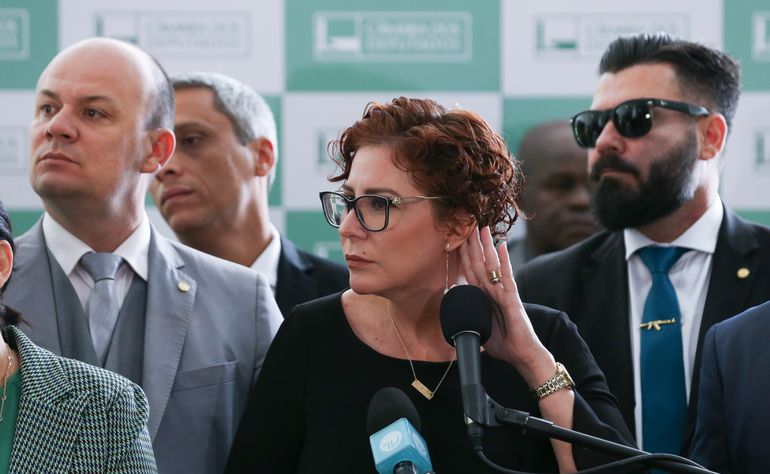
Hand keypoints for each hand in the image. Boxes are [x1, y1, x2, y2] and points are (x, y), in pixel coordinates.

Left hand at [458, 226, 553, 385]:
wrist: (523, 356)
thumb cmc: (504, 345)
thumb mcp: (480, 331)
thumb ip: (469, 323)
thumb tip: (454, 323)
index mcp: (484, 297)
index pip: (471, 272)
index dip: (464, 257)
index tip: (457, 240)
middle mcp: (494, 291)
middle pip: (480, 264)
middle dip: (473, 245)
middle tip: (468, 224)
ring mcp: (504, 292)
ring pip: (492, 265)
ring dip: (486, 246)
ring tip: (483, 228)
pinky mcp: (512, 299)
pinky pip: (507, 276)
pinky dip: (504, 260)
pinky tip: (502, 245)